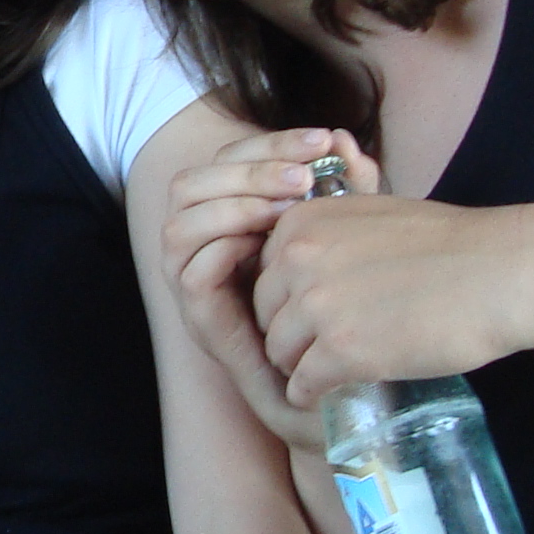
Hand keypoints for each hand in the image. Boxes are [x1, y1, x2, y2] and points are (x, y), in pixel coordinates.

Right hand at [165, 129, 372, 450]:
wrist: (351, 393)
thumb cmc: (352, 308)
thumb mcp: (355, 233)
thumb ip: (348, 188)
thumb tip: (343, 140)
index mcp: (235, 217)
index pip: (228, 159)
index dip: (269, 142)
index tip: (324, 140)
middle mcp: (205, 246)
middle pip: (190, 183)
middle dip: (247, 170)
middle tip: (304, 177)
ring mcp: (197, 286)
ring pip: (178, 224)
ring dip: (231, 207)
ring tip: (287, 209)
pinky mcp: (203, 323)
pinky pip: (188, 274)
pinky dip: (221, 248)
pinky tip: (268, 243)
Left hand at [253, 190, 533, 404]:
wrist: (502, 271)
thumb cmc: (449, 244)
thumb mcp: (371, 216)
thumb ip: (329, 236)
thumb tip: (299, 268)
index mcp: (301, 222)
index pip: (264, 271)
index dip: (286, 297)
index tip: (310, 314)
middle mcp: (297, 259)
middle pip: (264, 313)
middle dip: (288, 333)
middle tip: (317, 349)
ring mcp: (316, 306)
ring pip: (278, 352)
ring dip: (298, 366)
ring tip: (326, 373)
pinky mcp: (340, 351)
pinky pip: (301, 384)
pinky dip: (311, 394)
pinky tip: (329, 395)